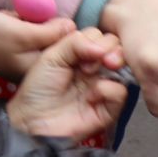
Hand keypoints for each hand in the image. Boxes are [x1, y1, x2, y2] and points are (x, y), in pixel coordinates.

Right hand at [0, 10, 74, 79]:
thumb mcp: (23, 33)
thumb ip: (51, 32)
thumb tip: (73, 27)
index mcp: (39, 70)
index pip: (64, 50)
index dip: (60, 31)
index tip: (47, 22)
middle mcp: (33, 68)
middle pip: (52, 40)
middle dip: (41, 25)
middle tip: (24, 21)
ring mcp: (22, 58)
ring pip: (39, 33)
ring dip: (29, 22)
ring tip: (13, 20)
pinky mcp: (13, 49)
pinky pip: (27, 32)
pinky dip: (20, 23)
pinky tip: (9, 21)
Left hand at [7, 28, 128, 139]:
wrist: (33, 119)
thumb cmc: (38, 88)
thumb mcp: (51, 57)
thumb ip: (75, 43)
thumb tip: (102, 46)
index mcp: (81, 54)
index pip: (101, 36)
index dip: (96, 39)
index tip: (81, 50)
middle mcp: (96, 68)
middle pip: (117, 49)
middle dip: (110, 48)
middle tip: (96, 58)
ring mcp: (104, 87)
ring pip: (124, 68)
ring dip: (112, 64)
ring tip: (90, 71)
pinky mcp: (109, 108)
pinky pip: (121, 92)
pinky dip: (108, 89)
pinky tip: (91, 95)